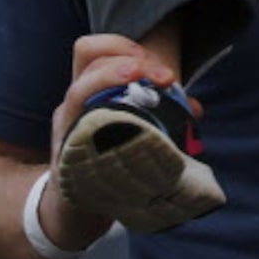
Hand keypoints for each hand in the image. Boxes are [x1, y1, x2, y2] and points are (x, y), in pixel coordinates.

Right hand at [40, 33, 196, 247]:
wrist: (73, 214)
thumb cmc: (104, 163)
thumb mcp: (126, 131)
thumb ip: (157, 114)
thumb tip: (193, 108)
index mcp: (87, 94)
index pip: (92, 49)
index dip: (122, 45)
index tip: (154, 63)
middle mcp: (71, 107)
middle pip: (88, 62)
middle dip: (129, 60)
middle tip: (164, 77)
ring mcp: (64, 134)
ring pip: (76, 93)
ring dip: (113, 81)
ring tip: (146, 87)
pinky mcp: (66, 163)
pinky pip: (78, 140)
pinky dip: (108, 132)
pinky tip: (135, 138)